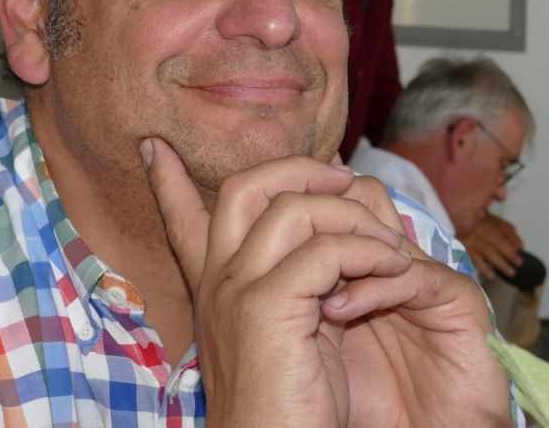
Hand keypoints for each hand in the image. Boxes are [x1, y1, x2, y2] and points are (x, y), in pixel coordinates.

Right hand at [142, 137, 510, 426]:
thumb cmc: (288, 410)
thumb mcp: (280, 337)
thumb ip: (291, 288)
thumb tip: (321, 246)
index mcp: (214, 289)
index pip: (181, 219)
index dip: (167, 180)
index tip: (153, 146)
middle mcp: (217, 282)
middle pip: (244, 187)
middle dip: (299, 169)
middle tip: (344, 179)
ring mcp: (237, 291)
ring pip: (293, 207)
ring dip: (353, 215)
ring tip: (390, 243)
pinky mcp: (269, 308)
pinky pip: (327, 250)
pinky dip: (369, 252)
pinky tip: (395, 270)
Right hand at [459, 213, 523, 279]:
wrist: (444, 224)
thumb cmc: (468, 224)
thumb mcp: (484, 219)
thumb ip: (502, 227)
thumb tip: (518, 244)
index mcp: (485, 218)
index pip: (504, 228)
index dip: (514, 239)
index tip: (520, 248)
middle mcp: (478, 226)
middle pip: (498, 240)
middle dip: (510, 253)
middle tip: (519, 263)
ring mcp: (470, 237)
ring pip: (489, 252)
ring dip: (502, 264)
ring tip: (510, 272)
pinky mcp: (462, 248)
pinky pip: (476, 260)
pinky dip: (485, 269)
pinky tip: (492, 275)